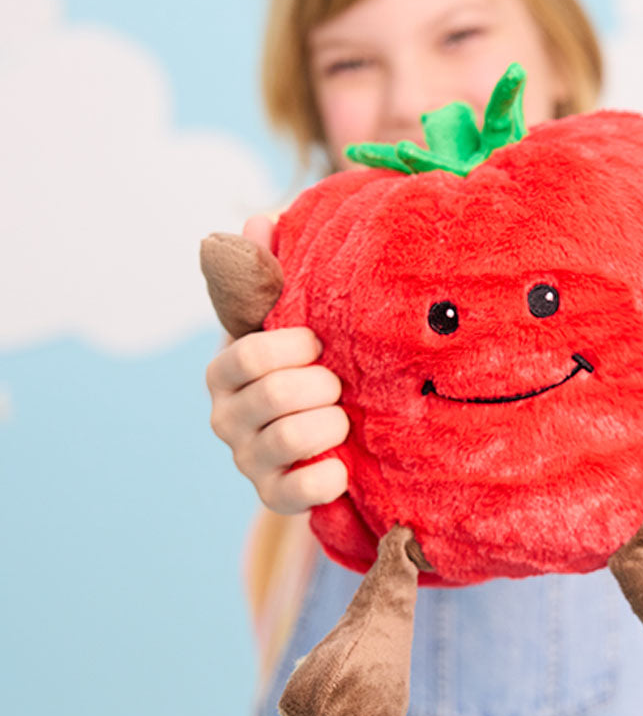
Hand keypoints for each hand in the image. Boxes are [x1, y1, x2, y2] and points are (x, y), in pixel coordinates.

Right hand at [205, 215, 349, 512]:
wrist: (330, 435)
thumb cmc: (310, 363)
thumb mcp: (292, 318)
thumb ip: (274, 269)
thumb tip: (261, 218)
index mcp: (226, 368)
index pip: (249, 353)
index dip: (293, 346)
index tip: (318, 343)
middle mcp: (226, 416)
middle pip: (274, 394)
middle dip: (321, 385)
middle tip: (339, 383)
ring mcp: (246, 459)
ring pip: (289, 438)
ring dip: (330, 423)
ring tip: (344, 417)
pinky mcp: (273, 497)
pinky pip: (301, 492)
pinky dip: (329, 476)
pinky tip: (344, 462)